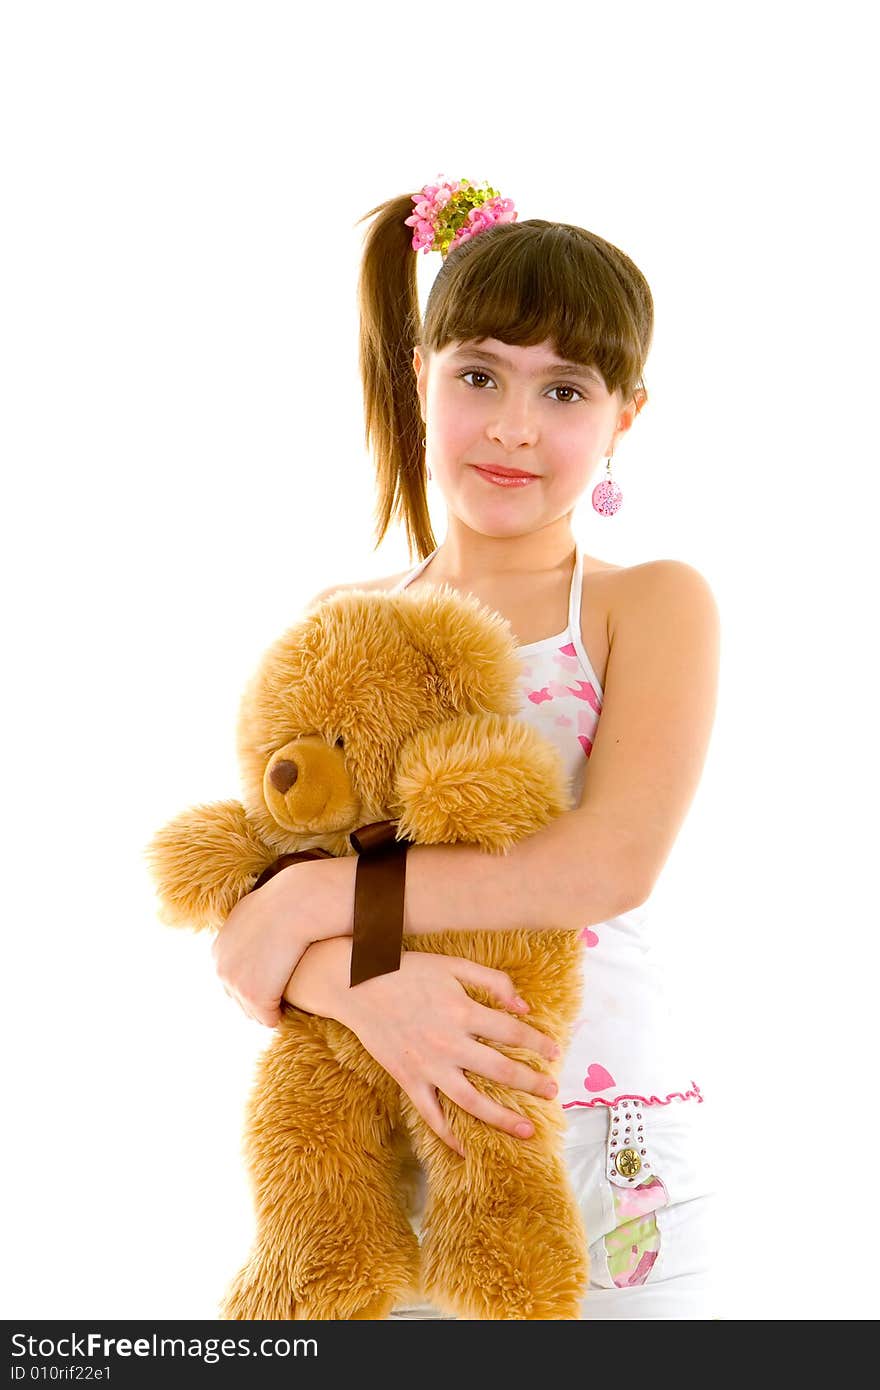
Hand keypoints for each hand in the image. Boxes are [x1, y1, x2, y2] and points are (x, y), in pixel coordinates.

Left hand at [212, 856, 355, 1026]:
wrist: (295, 903)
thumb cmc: (283, 903)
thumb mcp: (252, 911)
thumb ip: (245, 926)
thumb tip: (250, 928)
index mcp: (219, 951)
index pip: (232, 980)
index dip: (255, 981)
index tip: (274, 979)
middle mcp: (222, 969)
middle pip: (238, 998)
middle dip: (258, 998)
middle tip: (280, 995)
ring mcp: (236, 983)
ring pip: (253, 1011)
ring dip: (268, 1007)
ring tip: (288, 1000)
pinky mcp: (254, 995)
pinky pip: (268, 1018)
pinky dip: (279, 1015)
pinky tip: (293, 1006)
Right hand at [338, 949, 562, 1154]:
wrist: (355, 985)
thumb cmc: (407, 970)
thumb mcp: (452, 964)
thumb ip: (492, 981)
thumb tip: (524, 1007)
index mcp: (463, 1011)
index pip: (513, 1032)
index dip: (538, 1043)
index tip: (555, 1052)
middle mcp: (450, 1044)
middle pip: (501, 1070)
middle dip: (532, 1083)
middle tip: (553, 1092)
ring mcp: (428, 1067)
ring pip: (472, 1102)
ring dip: (503, 1118)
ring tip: (527, 1130)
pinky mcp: (408, 1080)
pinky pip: (432, 1116)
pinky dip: (449, 1137)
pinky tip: (467, 1151)